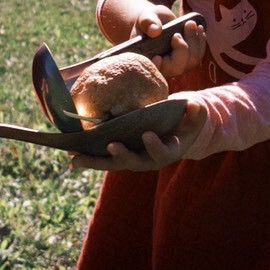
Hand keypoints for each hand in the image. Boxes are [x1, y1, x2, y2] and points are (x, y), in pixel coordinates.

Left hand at [69, 98, 207, 172]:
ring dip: (94, 161)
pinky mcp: (121, 155)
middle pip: (132, 163)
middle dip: (121, 155)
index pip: (161, 153)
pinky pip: (104, 158)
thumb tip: (194, 106)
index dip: (155, 146)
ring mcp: (133, 159)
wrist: (178, 133)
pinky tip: (72, 155)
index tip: (147, 135)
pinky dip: (88, 157)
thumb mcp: (196, 116)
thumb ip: (197, 112)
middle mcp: (148, 160)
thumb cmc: (186, 122)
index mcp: (168, 152)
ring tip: (76, 158)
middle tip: (111, 145)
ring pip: (113, 163)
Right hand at [102, 3, 207, 81]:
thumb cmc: (150, 20)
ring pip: (191, 62)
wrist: (160, 20)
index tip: (157, 57)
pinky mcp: (188, 60)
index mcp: (147, 60)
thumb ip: (147, 22)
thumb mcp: (145, 16)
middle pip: (176, 68)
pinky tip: (199, 28)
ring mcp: (177, 65)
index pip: (153, 70)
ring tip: (191, 23)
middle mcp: (163, 67)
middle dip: (183, 48)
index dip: (157, 67)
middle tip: (181, 28)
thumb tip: (155, 31)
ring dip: (194, 41)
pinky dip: (201, 41)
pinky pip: (199, 55)